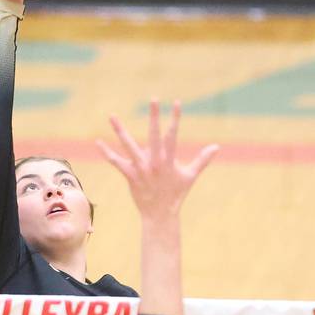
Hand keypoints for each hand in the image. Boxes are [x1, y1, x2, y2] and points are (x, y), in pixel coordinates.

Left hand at [97, 100, 218, 221]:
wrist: (161, 215)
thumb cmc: (176, 194)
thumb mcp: (190, 176)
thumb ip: (202, 160)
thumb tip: (216, 147)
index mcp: (169, 160)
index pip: (173, 134)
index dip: (175, 118)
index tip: (176, 102)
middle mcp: (155, 162)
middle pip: (154, 134)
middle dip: (154, 116)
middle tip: (154, 98)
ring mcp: (141, 169)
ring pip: (129, 146)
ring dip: (120, 130)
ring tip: (112, 115)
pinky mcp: (130, 176)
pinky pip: (116, 163)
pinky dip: (107, 152)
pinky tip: (98, 142)